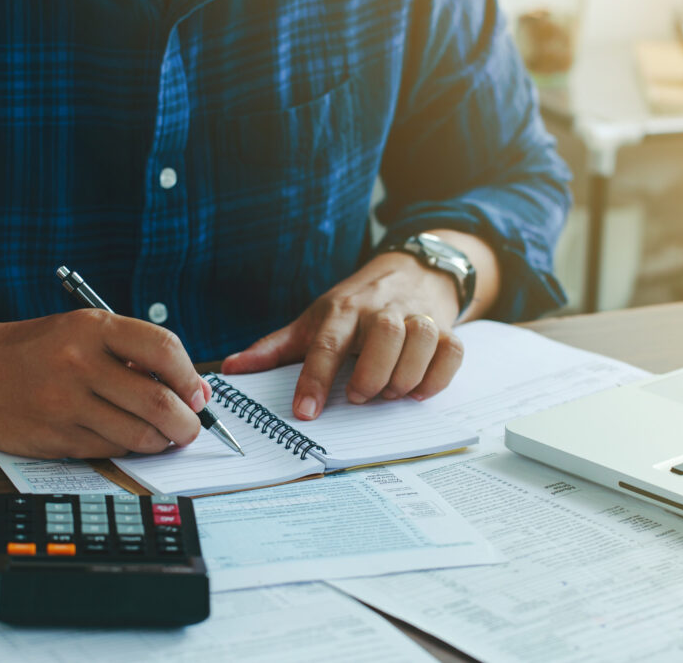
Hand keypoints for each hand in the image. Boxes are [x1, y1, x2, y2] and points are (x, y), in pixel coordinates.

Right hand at [0, 309, 211, 457]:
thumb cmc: (41, 349)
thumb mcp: (86, 332)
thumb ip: (138, 355)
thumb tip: (197, 391)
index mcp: (93, 327)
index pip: (164, 349)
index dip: (190, 377)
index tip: (197, 394)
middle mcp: (79, 363)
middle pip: (158, 402)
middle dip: (187, 423)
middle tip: (190, 428)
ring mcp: (64, 403)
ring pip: (138, 434)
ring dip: (160, 441)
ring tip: (160, 434)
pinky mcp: (54, 437)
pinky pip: (110, 450)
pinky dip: (127, 447)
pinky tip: (123, 435)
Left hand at [222, 231, 498, 419]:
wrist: (411, 268)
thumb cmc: (355, 304)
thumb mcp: (313, 319)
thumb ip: (275, 348)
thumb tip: (231, 369)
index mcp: (342, 311)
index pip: (326, 344)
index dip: (314, 379)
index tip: (306, 413)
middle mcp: (381, 311)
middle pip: (385, 335)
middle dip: (372, 374)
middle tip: (358, 396)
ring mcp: (417, 316)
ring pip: (422, 339)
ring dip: (406, 376)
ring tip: (388, 394)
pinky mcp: (446, 326)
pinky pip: (452, 350)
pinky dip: (438, 376)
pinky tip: (419, 390)